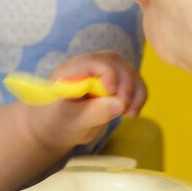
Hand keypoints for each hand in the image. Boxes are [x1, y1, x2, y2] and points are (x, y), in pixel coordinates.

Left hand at [25, 50, 147, 151]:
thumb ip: (93, 113)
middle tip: (125, 109)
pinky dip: (138, 95)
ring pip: (127, 70)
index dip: (108, 73)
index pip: (94, 61)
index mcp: (71, 70)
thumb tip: (119, 105)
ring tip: (131, 114)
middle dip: (126, 84)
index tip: (112, 93)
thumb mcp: (71, 122)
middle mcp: (88, 66)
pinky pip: (132, 82)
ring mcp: (101, 73)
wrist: (54, 129)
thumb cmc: (56, 124)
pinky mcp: (113, 83)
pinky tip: (132, 113)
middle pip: (115, 62)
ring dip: (135, 91)